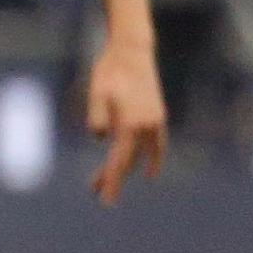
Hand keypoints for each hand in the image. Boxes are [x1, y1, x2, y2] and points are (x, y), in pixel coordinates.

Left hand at [85, 39, 165, 204]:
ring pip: (142, 154)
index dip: (112, 181)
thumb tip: (101, 138)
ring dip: (126, 167)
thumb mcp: (96, 95)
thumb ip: (97, 119)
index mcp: (131, 124)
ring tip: (106, 180)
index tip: (106, 200)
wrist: (132, 52)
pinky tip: (147, 169)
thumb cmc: (109, 72)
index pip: (119, 162)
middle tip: (94, 191)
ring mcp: (155, 121)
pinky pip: (156, 144)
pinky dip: (151, 158)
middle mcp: (147, 126)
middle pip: (129, 160)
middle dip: (112, 176)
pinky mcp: (157, 115)